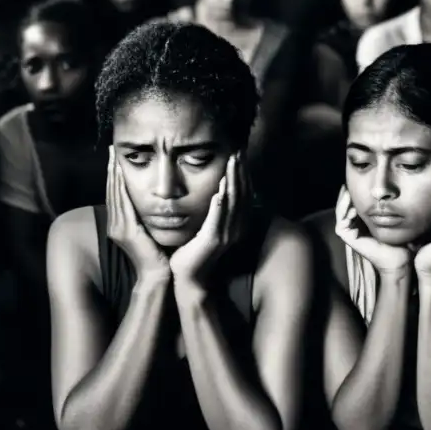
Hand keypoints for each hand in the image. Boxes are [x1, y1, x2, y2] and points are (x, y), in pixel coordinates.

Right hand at [106, 146, 170, 278]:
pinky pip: (122, 204)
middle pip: (111, 191)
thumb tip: (151, 200)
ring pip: (114, 195)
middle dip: (111, 170)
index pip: (115, 194)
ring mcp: (118, 228)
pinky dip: (120, 187)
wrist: (157, 275)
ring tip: (114, 157)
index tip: (115, 158)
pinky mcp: (125, 230)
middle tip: (111, 150)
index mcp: (119, 224)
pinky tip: (120, 174)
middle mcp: (114, 224)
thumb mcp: (149, 230)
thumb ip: (145, 216)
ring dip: (113, 174)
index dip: (114, 175)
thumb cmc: (158, 254)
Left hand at [170, 153, 246, 282]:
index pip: (242, 194)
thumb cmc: (193, 251)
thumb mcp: (206, 227)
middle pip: (241, 195)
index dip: (241, 174)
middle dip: (239, 172)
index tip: (238, 155)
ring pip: (233, 204)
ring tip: (232, 164)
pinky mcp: (212, 241)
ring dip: (232, 183)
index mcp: (234, 224)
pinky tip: (219, 192)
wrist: (188, 277)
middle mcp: (234, 228)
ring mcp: (225, 235)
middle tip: (238, 152)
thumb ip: (213, 212)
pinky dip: (220, 206)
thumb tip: (216, 193)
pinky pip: (218, 220)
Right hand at [334, 187, 411, 274]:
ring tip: (349, 192)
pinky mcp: (346, 237)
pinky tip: (353, 207)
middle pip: (344, 205)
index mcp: (361, 221)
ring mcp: (348, 231)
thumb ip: (385, 208)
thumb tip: (387, 192)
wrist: (397, 258)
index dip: (353, 192)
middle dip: (346, 194)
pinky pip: (341, 221)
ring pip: (341, 211)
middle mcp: (352, 225)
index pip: (352, 203)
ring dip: (344, 201)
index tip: (358, 182)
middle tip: (349, 183)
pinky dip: (344, 212)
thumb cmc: (397, 241)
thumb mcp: (391, 220)